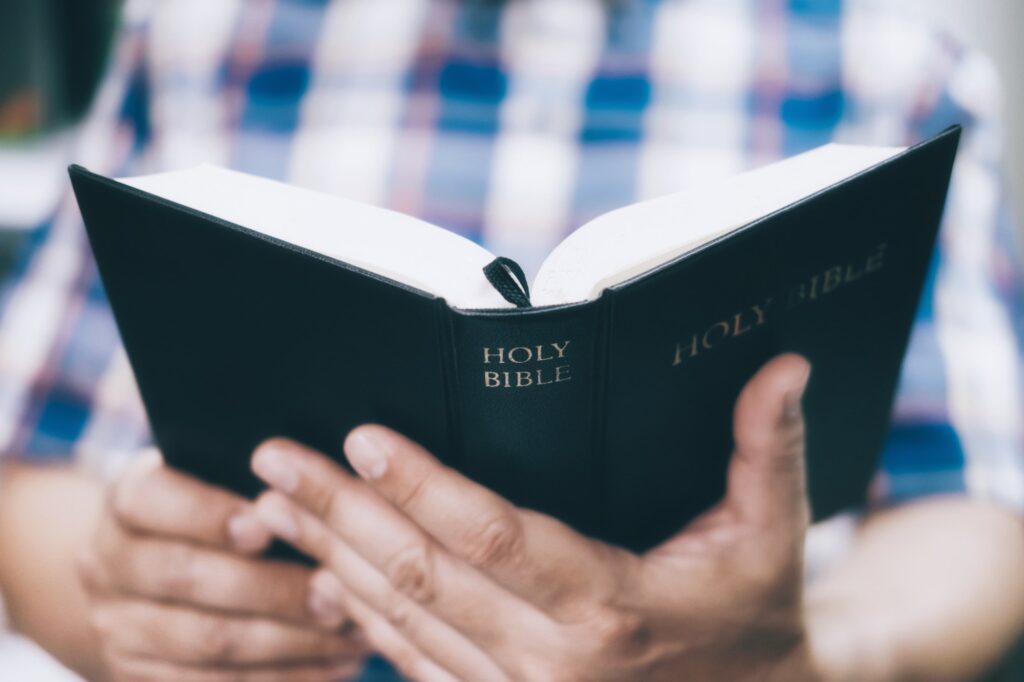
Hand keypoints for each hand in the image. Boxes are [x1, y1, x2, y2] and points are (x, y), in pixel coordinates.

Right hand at [77, 451, 369, 680]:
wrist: (138, 578)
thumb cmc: (206, 514)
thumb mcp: (210, 481)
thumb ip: (253, 483)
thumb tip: (314, 484)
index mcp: (127, 502)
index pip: (154, 500)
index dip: (208, 514)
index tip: (266, 524)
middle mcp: (108, 565)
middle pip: (187, 578)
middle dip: (270, 588)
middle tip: (337, 592)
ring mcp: (119, 629)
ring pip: (207, 640)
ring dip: (289, 640)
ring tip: (350, 632)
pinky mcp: (141, 678)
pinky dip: (284, 677)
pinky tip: (333, 665)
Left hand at [251, 354, 829, 680]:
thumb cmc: (754, 615)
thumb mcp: (771, 534)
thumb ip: (767, 446)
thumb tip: (786, 363)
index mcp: (609, 607)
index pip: (492, 536)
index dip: (421, 484)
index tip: (362, 435)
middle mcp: (550, 661)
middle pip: (420, 575)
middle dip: (340, 512)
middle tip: (273, 459)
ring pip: (399, 621)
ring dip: (331, 559)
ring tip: (272, 506)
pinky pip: (410, 664)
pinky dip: (359, 617)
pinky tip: (322, 574)